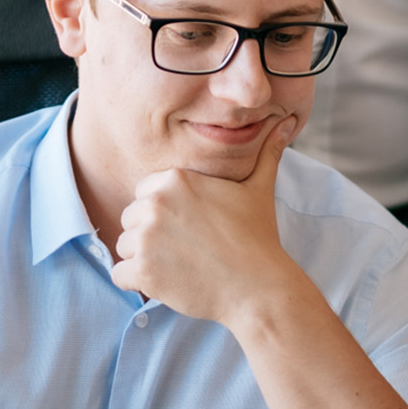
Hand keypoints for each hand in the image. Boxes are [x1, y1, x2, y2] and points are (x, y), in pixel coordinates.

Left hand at [110, 114, 302, 327]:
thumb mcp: (260, 189)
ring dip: (145, 259)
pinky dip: (139, 283)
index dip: (165, 212)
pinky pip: (120, 275)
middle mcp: (155, 203)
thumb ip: (266, 154)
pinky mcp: (142, 270)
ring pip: (125, 246)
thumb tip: (287, 122)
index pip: (145, 192)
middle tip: (188, 248)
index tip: (190, 227)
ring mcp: (146, 238)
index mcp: (175, 179)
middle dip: (152, 235)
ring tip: (181, 265)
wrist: (258, 287)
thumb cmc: (257, 237)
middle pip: (131, 218)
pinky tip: (168, 282)